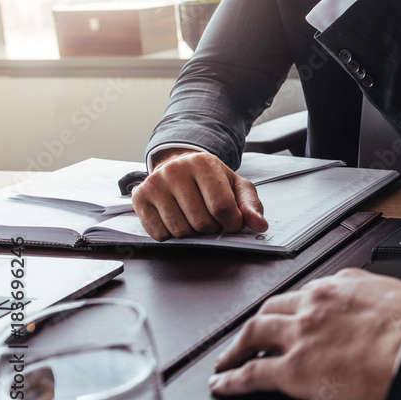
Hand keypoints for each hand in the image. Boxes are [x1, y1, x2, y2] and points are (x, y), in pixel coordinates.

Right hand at [132, 149, 267, 240]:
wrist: (179, 167)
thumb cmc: (211, 180)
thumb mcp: (236, 187)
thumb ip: (251, 206)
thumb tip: (260, 225)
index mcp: (203, 163)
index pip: (222, 207)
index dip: (232, 223)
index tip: (233, 222)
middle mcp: (175, 170)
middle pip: (201, 222)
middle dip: (212, 228)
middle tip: (212, 218)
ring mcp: (154, 184)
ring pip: (180, 231)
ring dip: (192, 233)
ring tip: (194, 217)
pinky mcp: (139, 198)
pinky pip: (159, 235)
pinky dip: (172, 236)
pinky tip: (176, 219)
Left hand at [209, 268, 400, 399]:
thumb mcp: (392, 294)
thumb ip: (371, 297)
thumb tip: (375, 305)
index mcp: (339, 285)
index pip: (306, 294)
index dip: (293, 308)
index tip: (290, 315)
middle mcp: (313, 304)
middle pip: (272, 308)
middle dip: (258, 321)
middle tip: (250, 335)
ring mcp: (300, 335)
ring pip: (253, 332)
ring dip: (236, 346)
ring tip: (227, 359)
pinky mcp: (293, 369)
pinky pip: (252, 373)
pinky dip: (232, 379)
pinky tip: (223, 384)